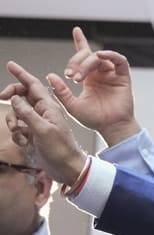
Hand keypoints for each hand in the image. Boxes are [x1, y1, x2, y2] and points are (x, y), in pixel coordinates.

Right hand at [3, 63, 87, 186]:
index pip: (32, 85)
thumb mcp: (42, 130)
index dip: (21, 74)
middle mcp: (43, 112)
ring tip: (19, 133)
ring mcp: (37, 123)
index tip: (10, 64)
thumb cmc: (61, 150)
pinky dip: (17, 135)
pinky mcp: (33, 135)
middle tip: (1, 99)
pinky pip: (18, 128)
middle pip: (21, 97)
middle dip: (11, 99)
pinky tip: (24, 143)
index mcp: (48, 106)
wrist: (67, 169)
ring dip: (12, 122)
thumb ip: (27, 113)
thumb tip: (15, 98)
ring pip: (17, 113)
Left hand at [47, 25, 139, 145]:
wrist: (111, 127)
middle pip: (88, 56)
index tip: (76, 30)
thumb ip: (61, 91)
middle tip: (69, 76)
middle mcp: (101, 74)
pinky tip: (101, 56)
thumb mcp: (72, 106)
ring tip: (78, 77)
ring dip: (87, 64)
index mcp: (89, 78)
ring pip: (99, 58)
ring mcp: (112, 75)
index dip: (81, 42)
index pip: (84, 56)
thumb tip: (51, 76)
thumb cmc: (94, 119)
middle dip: (76, 61)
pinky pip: (120, 60)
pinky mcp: (123, 77)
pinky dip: (111, 55)